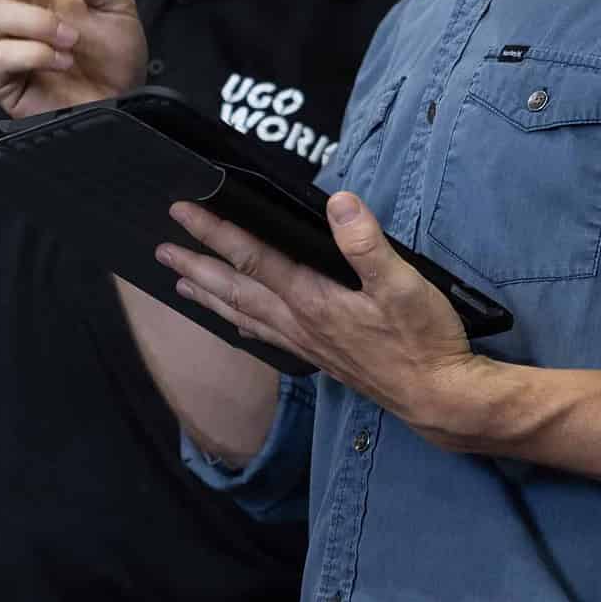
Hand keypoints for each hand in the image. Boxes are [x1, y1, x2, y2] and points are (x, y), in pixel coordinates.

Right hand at [0, 0, 146, 117]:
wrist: (124, 101)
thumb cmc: (114, 54)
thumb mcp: (116, 3)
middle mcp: (9, 11)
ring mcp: (0, 46)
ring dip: (38, 23)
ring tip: (72, 40)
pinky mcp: (2, 82)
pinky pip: (1, 58)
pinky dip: (35, 53)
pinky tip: (61, 59)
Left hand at [157, 190, 495, 447]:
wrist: (438, 398)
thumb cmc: (424, 341)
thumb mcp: (403, 284)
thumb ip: (367, 244)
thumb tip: (339, 203)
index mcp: (313, 299)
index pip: (253, 257)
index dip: (215, 231)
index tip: (182, 211)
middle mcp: (300, 322)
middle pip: (235, 289)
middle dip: (196, 266)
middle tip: (162, 250)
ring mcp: (307, 342)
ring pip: (244, 315)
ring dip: (209, 297)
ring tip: (181, 284)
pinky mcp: (320, 356)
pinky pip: (265, 335)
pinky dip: (241, 324)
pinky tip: (236, 324)